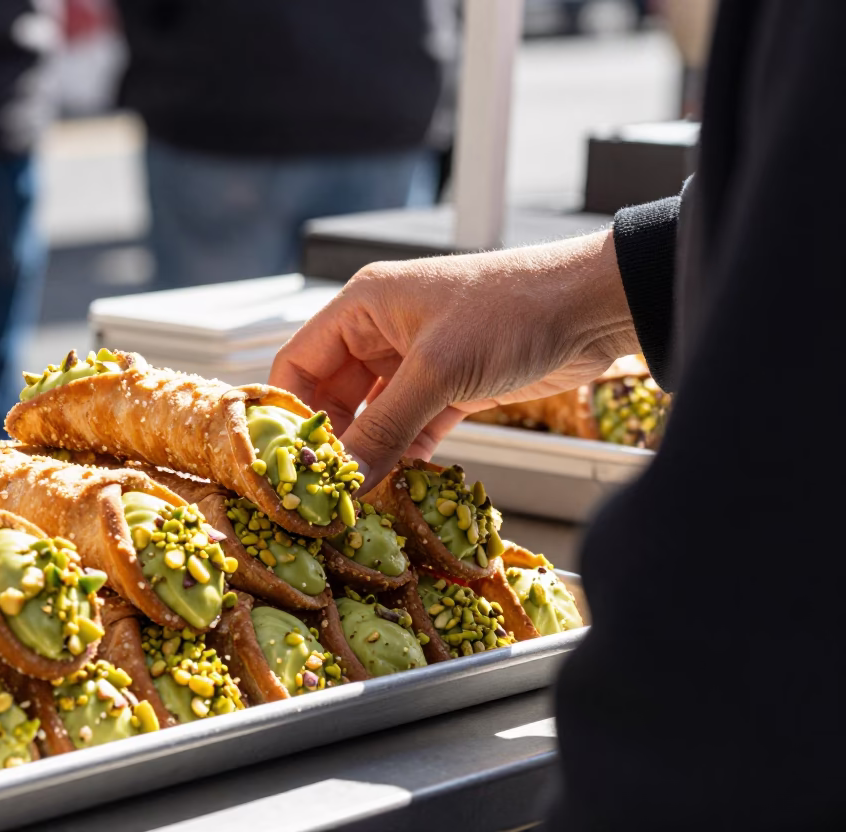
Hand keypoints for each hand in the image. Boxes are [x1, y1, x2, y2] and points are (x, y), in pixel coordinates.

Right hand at [270, 230, 638, 491]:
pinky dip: (406, 455)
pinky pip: (411, 427)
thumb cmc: (514, 310)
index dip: (290, 412)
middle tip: (328, 491)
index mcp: (363, 306)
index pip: (299, 362)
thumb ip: (386, 427)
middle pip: (333, 395)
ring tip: (361, 497)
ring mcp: (417, 360)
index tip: (289, 461)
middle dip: (333, 442)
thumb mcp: (439, 371)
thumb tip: (347, 478)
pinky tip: (402, 486)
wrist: (595, 307)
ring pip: (374, 416)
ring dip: (371, 454)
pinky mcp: (450, 387)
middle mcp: (382, 330)